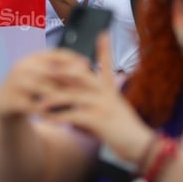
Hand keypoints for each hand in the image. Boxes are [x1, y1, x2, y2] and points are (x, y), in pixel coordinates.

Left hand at [41, 35, 153, 161]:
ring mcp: (104, 105)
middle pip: (82, 75)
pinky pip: (76, 115)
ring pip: (74, 96)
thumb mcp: (115, 112)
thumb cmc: (126, 132)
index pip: (107, 65)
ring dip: (54, 99)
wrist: (143, 147)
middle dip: (62, 72)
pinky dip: (61, 118)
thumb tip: (80, 104)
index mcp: (111, 90)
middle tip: (44, 69)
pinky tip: (50, 120)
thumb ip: (98, 104)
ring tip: (39, 103)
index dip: (105, 49)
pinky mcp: (101, 120)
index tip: (103, 34)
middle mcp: (107, 93)